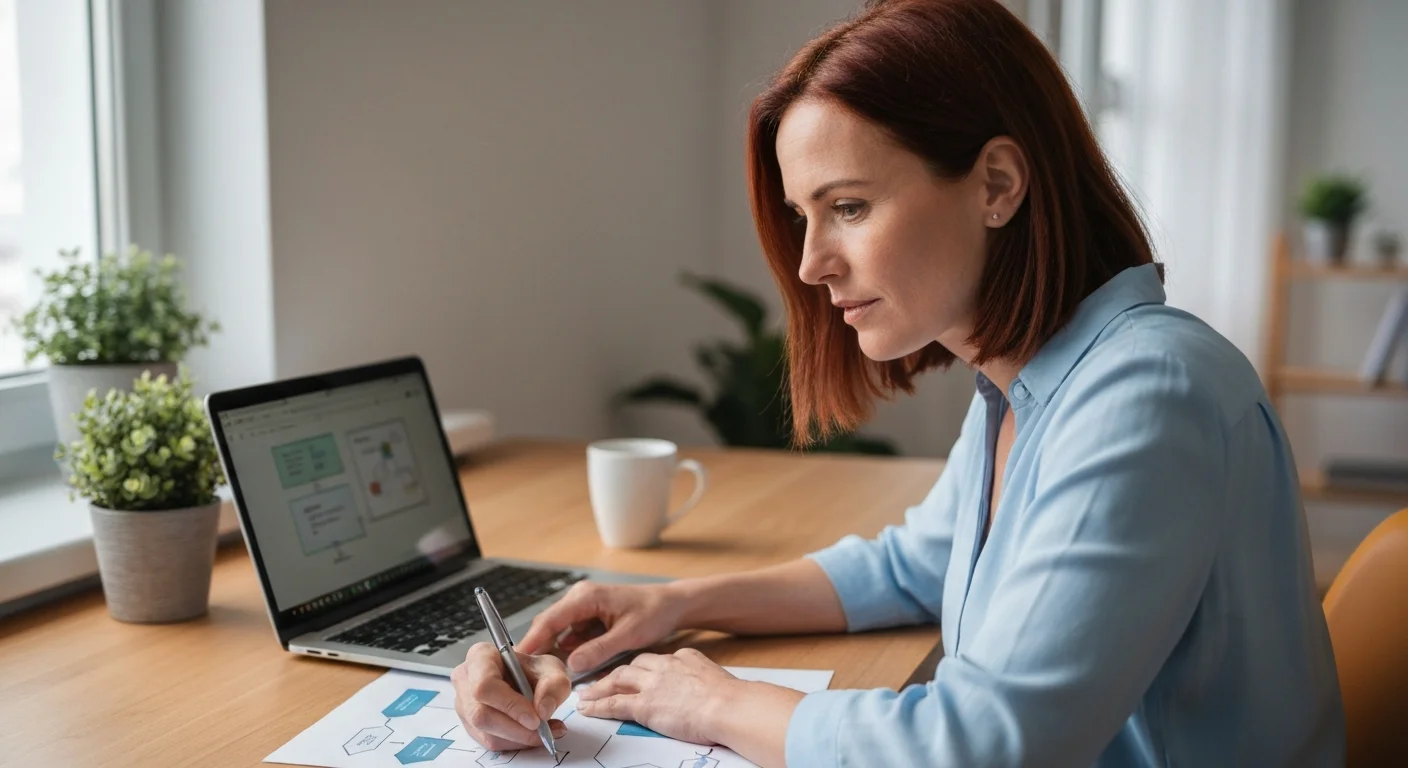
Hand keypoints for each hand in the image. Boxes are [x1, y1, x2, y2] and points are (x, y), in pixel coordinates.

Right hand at [451, 643, 570, 751]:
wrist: (528, 681)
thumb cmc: (533, 670)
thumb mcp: (552, 669)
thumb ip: (554, 685)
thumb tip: (543, 711)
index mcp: (480, 656)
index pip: (485, 685)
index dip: (510, 705)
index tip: (535, 719)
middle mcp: (465, 680)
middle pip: (481, 714)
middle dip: (516, 728)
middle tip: (543, 730)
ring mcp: (464, 705)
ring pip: (486, 733)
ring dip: (519, 738)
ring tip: (546, 732)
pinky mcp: (470, 726)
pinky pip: (490, 742)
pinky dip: (516, 743)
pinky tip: (534, 735)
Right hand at [517, 581, 686, 674]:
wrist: (672, 605)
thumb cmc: (653, 612)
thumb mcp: (628, 635)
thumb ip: (598, 649)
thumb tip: (570, 664)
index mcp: (586, 597)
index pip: (550, 620)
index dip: (531, 640)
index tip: (515, 658)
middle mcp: (580, 598)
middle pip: (549, 625)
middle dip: (539, 648)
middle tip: (525, 673)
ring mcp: (583, 607)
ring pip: (558, 632)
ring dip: (553, 651)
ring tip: (544, 674)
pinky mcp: (588, 617)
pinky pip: (571, 635)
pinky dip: (568, 649)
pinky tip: (566, 666)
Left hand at [575, 648, 739, 744]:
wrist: (728, 705)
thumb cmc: (731, 698)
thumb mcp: (715, 677)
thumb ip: (702, 677)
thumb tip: (706, 686)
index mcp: (683, 657)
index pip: (655, 660)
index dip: (641, 668)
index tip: (634, 674)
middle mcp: (663, 666)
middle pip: (632, 666)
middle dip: (615, 674)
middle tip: (602, 681)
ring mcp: (651, 685)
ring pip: (616, 681)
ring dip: (599, 688)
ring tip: (586, 695)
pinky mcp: (644, 705)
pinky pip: (613, 704)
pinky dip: (598, 706)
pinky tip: (587, 709)